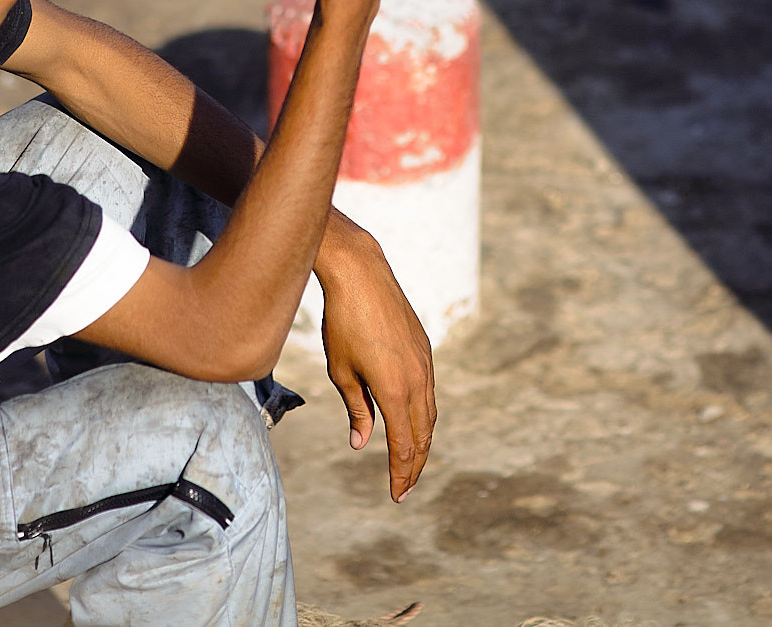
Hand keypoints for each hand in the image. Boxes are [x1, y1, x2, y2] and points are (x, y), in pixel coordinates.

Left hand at [316, 224, 436, 500]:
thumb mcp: (342, 371)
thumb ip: (356, 409)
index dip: (400, 474)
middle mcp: (417, 379)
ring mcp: (425, 362)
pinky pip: (428, 391)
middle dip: (413, 465)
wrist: (361, 274)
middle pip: (422, 435)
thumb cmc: (342, 323)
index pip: (402, 445)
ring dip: (421, 441)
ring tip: (411, 462)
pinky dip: (423, 415)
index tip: (396, 496)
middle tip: (404, 489)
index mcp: (395, 390)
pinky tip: (413, 421)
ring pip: (429, 414)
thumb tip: (361, 442)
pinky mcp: (424, 348)